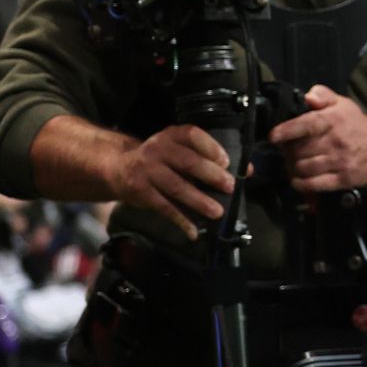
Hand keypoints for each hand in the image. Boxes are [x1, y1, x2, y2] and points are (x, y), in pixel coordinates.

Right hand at [107, 125, 234, 239]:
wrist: (119, 168)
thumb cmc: (162, 159)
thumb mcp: (180, 149)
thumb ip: (209, 157)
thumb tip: (247, 170)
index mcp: (172, 135)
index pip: (192, 135)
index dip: (210, 147)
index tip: (227, 161)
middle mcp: (157, 149)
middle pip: (187, 162)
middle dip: (210, 175)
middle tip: (229, 187)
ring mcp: (147, 171)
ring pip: (176, 187)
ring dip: (198, 201)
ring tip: (217, 212)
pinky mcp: (140, 192)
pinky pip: (164, 207)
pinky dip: (180, 220)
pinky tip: (193, 231)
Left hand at [268, 86, 366, 191]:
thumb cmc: (358, 126)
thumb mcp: (343, 104)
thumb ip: (323, 96)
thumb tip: (308, 96)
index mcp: (334, 120)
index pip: (306, 124)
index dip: (287, 130)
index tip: (273, 136)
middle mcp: (335, 142)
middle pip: (298, 150)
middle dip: (287, 151)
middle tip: (287, 150)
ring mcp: (339, 162)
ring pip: (301, 168)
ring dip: (291, 167)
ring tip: (293, 163)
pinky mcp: (342, 180)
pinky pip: (312, 184)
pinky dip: (299, 183)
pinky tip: (298, 178)